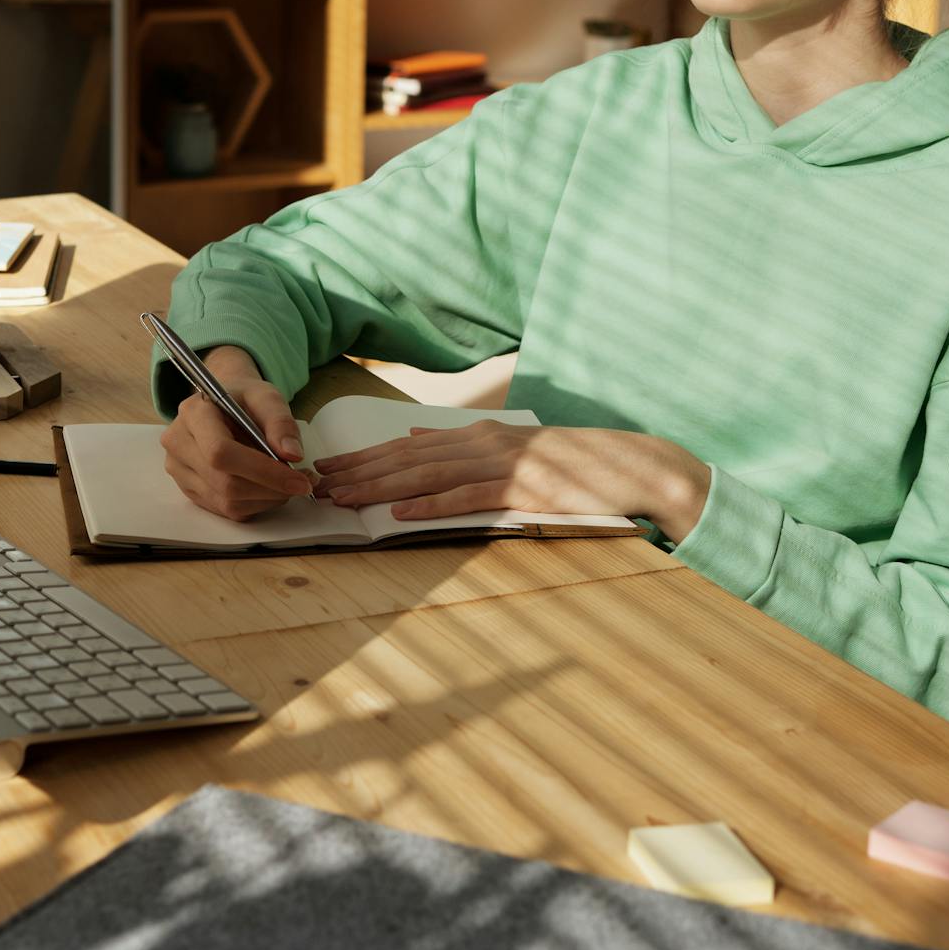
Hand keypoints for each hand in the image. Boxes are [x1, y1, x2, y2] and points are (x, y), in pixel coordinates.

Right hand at [159, 345, 314, 523]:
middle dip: (270, 488)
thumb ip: (280, 422)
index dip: (263, 471)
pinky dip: (255, 504)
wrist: (222, 405)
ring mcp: (179, 470)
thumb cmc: (243, 399)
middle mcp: (178, 443)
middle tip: (302, 483)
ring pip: (227, 501)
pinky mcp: (189, 490)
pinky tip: (269, 488)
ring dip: (266, 499)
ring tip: (288, 483)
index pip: (221, 453)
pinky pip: (226, 510)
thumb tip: (292, 454)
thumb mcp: (266, 396)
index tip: (298, 479)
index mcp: (193, 414)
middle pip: (224, 482)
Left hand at [312, 418, 709, 533]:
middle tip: (316, 483)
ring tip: (344, 498)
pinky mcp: (523, 487)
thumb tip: (416, 436)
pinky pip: (469, 497)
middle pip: (408, 458)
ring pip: (428, 474)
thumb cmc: (571, 466)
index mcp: (478, 434)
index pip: (407, 446)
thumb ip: (461, 443)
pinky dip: (432, 505)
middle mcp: (484, 442)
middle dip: (359, 470)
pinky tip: (401, 514)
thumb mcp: (511, 448)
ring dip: (381, 487)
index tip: (325, 467)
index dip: (363, 457)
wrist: (632, 467)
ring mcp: (504, 463)